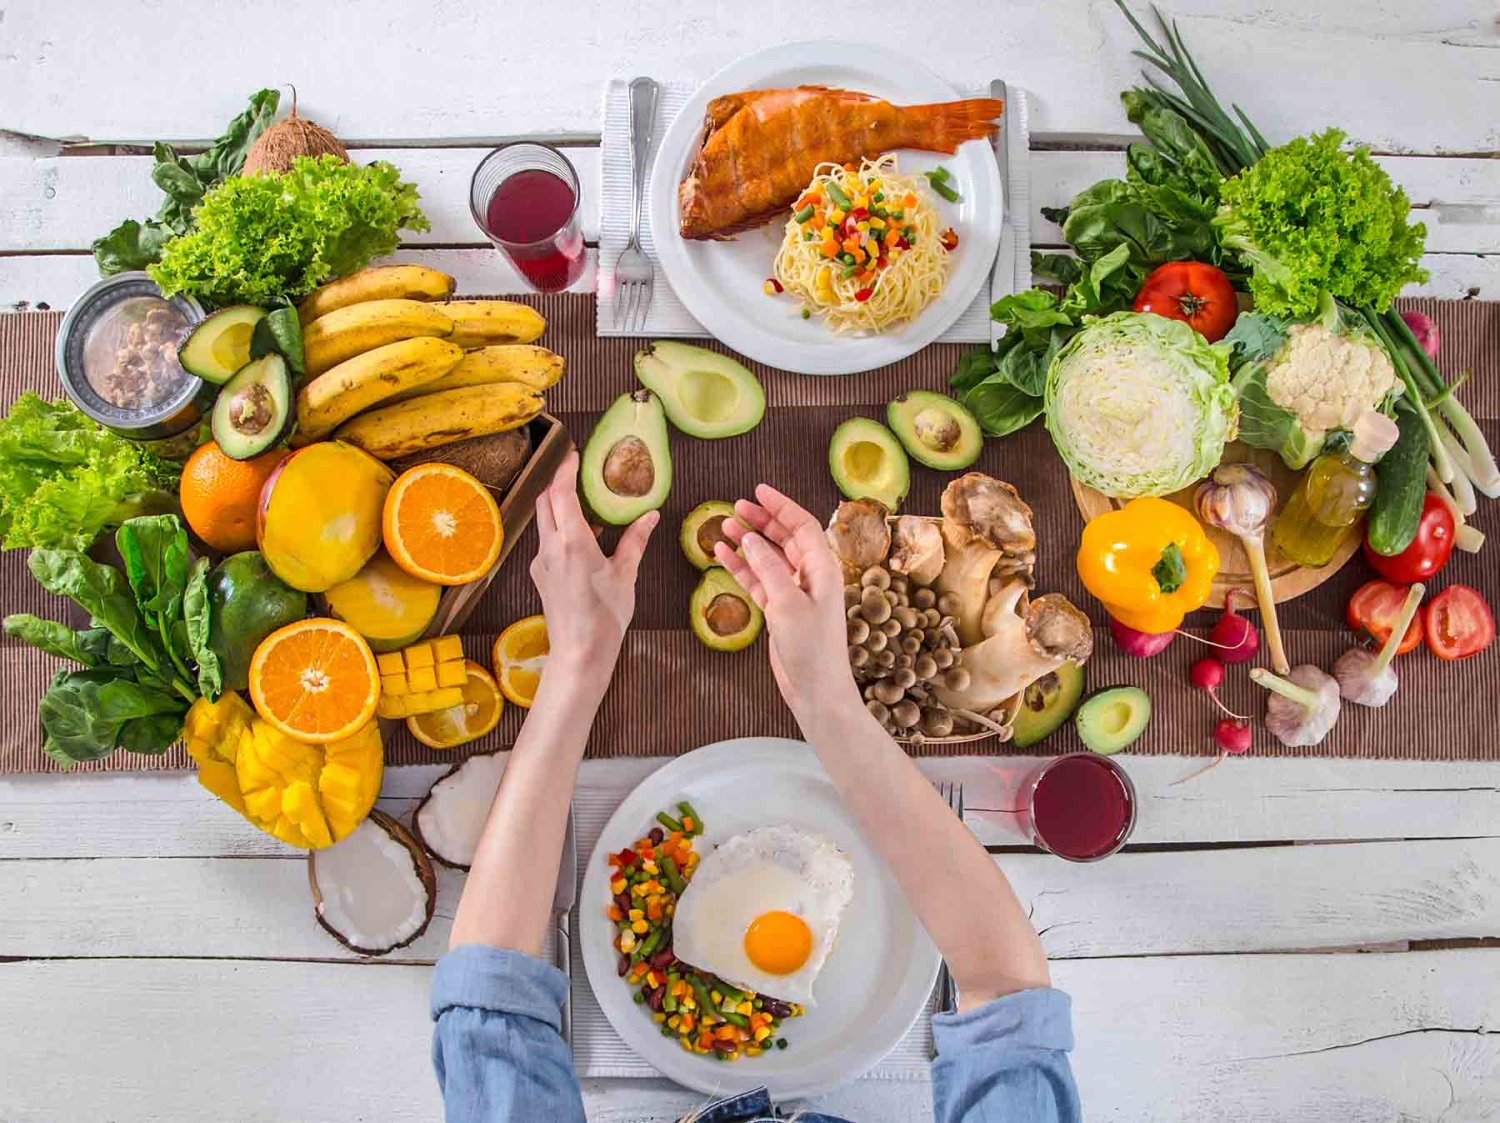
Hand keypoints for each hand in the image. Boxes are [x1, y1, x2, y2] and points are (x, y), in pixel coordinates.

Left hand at [531, 451, 656, 677]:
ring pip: (544, 521)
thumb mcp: (625, 574)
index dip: (566, 469)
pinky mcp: (540, 575)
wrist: (579, 653)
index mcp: (571, 541)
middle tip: (576, 471)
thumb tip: (650, 515)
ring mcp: (541, 562)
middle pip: (545, 502)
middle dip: (558, 482)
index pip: (561, 492)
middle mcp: (549, 547)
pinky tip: (580, 537)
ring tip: (582, 501)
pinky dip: (559, 529)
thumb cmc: (605, 616)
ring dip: (558, 506)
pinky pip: (547, 542)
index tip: (575, 455)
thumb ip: (635, 540)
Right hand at [715, 485, 860, 721]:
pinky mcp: (780, 610)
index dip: (781, 506)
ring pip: (768, 558)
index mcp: (822, 569)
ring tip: (723, 527)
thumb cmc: (811, 648)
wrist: (816, 690)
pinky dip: (742, 568)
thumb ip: (768, 568)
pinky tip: (723, 556)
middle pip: (785, 538)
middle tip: (736, 506)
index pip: (802, 526)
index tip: (759, 490)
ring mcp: (794, 593)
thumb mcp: (787, 603)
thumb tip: (749, 539)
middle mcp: (810, 576)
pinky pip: (759, 581)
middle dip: (762, 521)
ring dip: (747, 543)